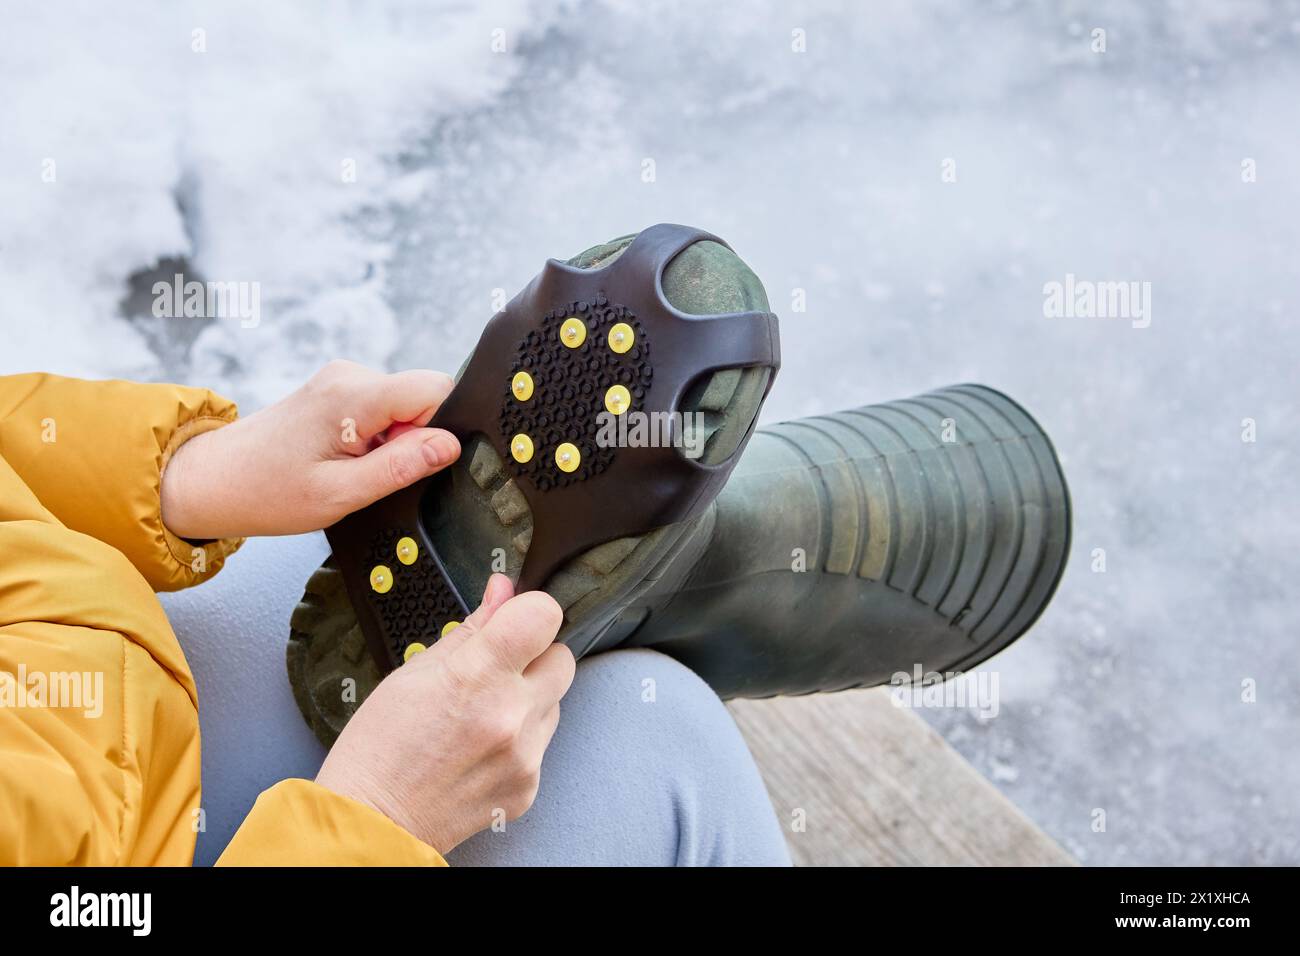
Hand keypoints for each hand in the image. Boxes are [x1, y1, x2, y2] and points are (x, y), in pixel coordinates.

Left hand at [160, 360, 459, 538]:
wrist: (215, 480)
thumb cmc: (267, 490)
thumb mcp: (341, 493)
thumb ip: (401, 467)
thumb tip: (449, 446)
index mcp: (353, 395)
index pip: (435, 389)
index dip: (438, 430)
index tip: (408, 461)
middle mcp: (350, 376)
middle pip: (422, 397)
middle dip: (413, 439)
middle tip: (370, 471)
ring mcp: (342, 379)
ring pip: (404, 405)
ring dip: (392, 441)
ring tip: (350, 467)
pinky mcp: (338, 390)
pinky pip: (383, 408)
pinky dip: (377, 437)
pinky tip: (344, 457)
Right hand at [314, 575, 574, 853]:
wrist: (372, 822)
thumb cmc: (380, 749)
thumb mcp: (414, 672)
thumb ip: (471, 629)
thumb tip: (502, 592)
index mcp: (478, 676)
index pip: (544, 615)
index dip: (531, 610)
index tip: (515, 619)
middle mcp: (511, 715)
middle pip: (562, 658)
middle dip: (535, 656)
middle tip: (495, 671)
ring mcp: (524, 755)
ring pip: (554, 703)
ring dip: (528, 700)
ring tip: (479, 716)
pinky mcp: (528, 786)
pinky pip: (541, 744)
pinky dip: (519, 740)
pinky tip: (481, 748)